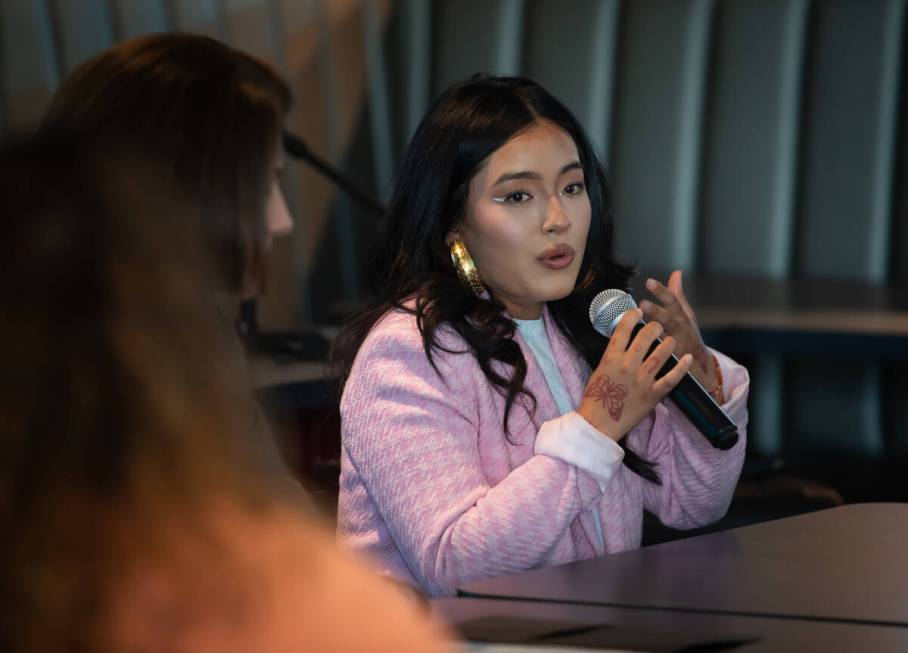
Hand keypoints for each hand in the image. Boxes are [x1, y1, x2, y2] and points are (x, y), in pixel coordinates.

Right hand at [578, 309, 692, 440]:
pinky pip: (671, 378)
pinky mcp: (653, 395)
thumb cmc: (596, 397)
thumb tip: (625, 340)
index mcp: (611, 358)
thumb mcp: (599, 370)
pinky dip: (681, 367)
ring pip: (661, 354)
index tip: (637, 311)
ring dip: (668, 342)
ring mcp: (642, 380)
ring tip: (671, 338)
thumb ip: (613, 355)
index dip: (631, 316)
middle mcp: (627, 366)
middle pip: (645, 337)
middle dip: (654, 326)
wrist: (599, 423)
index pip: (623, 329)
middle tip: (657, 325)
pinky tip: (687, 357)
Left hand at [639, 270, 718, 391]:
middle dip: (655, 310)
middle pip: (667, 317)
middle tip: (642, 303)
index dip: (660, 291)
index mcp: (681, 314)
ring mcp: (676, 343)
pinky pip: (662, 355)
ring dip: (653, 331)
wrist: (700, 363)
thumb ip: (678, 294)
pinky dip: (654, 352)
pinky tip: (641, 348)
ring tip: (641, 327)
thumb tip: (676, 272)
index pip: (671, 299)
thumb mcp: (685, 313)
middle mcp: (679, 327)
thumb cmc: (688, 332)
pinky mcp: (672, 359)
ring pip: (664, 336)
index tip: (648, 281)